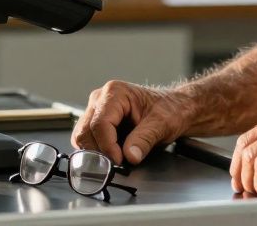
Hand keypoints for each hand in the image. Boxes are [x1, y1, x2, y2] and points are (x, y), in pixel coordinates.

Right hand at [72, 80, 193, 165]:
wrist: (174, 108)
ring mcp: (96, 110)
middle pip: (86, 131)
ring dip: (96, 152)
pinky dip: (96, 151)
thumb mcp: (162, 125)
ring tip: (117, 158)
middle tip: (118, 163)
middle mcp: (101, 98)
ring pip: (82, 136)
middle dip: (100, 151)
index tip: (119, 160)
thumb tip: (130, 156)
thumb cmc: (169, 110)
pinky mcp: (96, 121)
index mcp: (115, 92)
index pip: (99, 124)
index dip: (107, 146)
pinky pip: (86, 140)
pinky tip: (113, 153)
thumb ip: (144, 139)